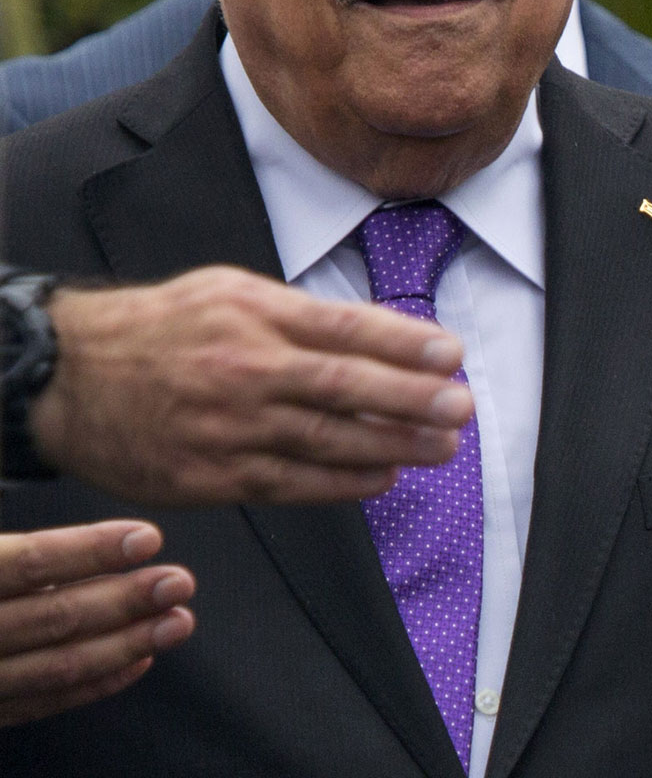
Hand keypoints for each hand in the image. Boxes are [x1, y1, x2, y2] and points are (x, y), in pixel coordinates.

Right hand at [0, 520, 194, 724]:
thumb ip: (18, 552)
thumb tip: (86, 539)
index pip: (28, 563)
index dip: (89, 550)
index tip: (146, 539)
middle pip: (54, 617)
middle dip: (125, 600)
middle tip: (178, 582)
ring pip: (57, 666)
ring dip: (125, 643)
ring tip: (176, 622)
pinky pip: (43, 702)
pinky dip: (96, 682)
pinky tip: (140, 661)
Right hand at [32, 268, 472, 507]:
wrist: (65, 376)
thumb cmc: (158, 331)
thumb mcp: (225, 293)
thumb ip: (300, 315)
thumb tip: (381, 336)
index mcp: (250, 315)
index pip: (344, 328)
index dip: (405, 343)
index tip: (451, 355)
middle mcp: (242, 369)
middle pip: (344, 386)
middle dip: (413, 399)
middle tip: (460, 407)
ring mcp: (227, 426)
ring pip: (327, 439)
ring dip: (393, 446)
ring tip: (441, 447)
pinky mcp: (210, 475)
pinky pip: (292, 483)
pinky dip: (344, 484)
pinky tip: (382, 477)